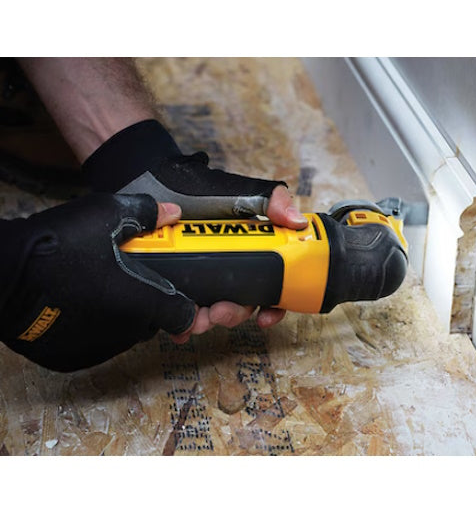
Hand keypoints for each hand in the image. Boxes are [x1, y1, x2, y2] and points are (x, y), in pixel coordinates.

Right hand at [0, 193, 196, 371]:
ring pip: (123, 333)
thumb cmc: (56, 245)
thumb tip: (171, 212)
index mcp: (143, 302)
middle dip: (146, 303)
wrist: (0, 275)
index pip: (185, 316)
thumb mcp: (104, 214)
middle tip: (126, 278)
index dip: (185, 305)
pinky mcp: (71, 359)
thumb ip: (145, 213)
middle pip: (152, 321)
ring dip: (119, 315)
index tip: (175, 293)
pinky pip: (93, 343)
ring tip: (96, 286)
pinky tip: (76, 304)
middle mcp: (126, 332)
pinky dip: (91, 327)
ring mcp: (98, 349)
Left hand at [82, 119, 307, 335]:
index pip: (271, 285)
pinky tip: (175, 329)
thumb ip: (268, 198)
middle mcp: (227, 268)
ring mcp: (200, 278)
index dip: (274, 306)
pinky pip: (179, 312)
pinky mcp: (173, 283)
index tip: (265, 317)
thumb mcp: (234, 191)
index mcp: (248, 252)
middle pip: (242, 304)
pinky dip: (180, 326)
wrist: (143, 180)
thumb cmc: (190, 185)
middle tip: (219, 312)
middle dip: (233, 314)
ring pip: (211, 312)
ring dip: (206, 322)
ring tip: (194, 319)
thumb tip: (297, 221)